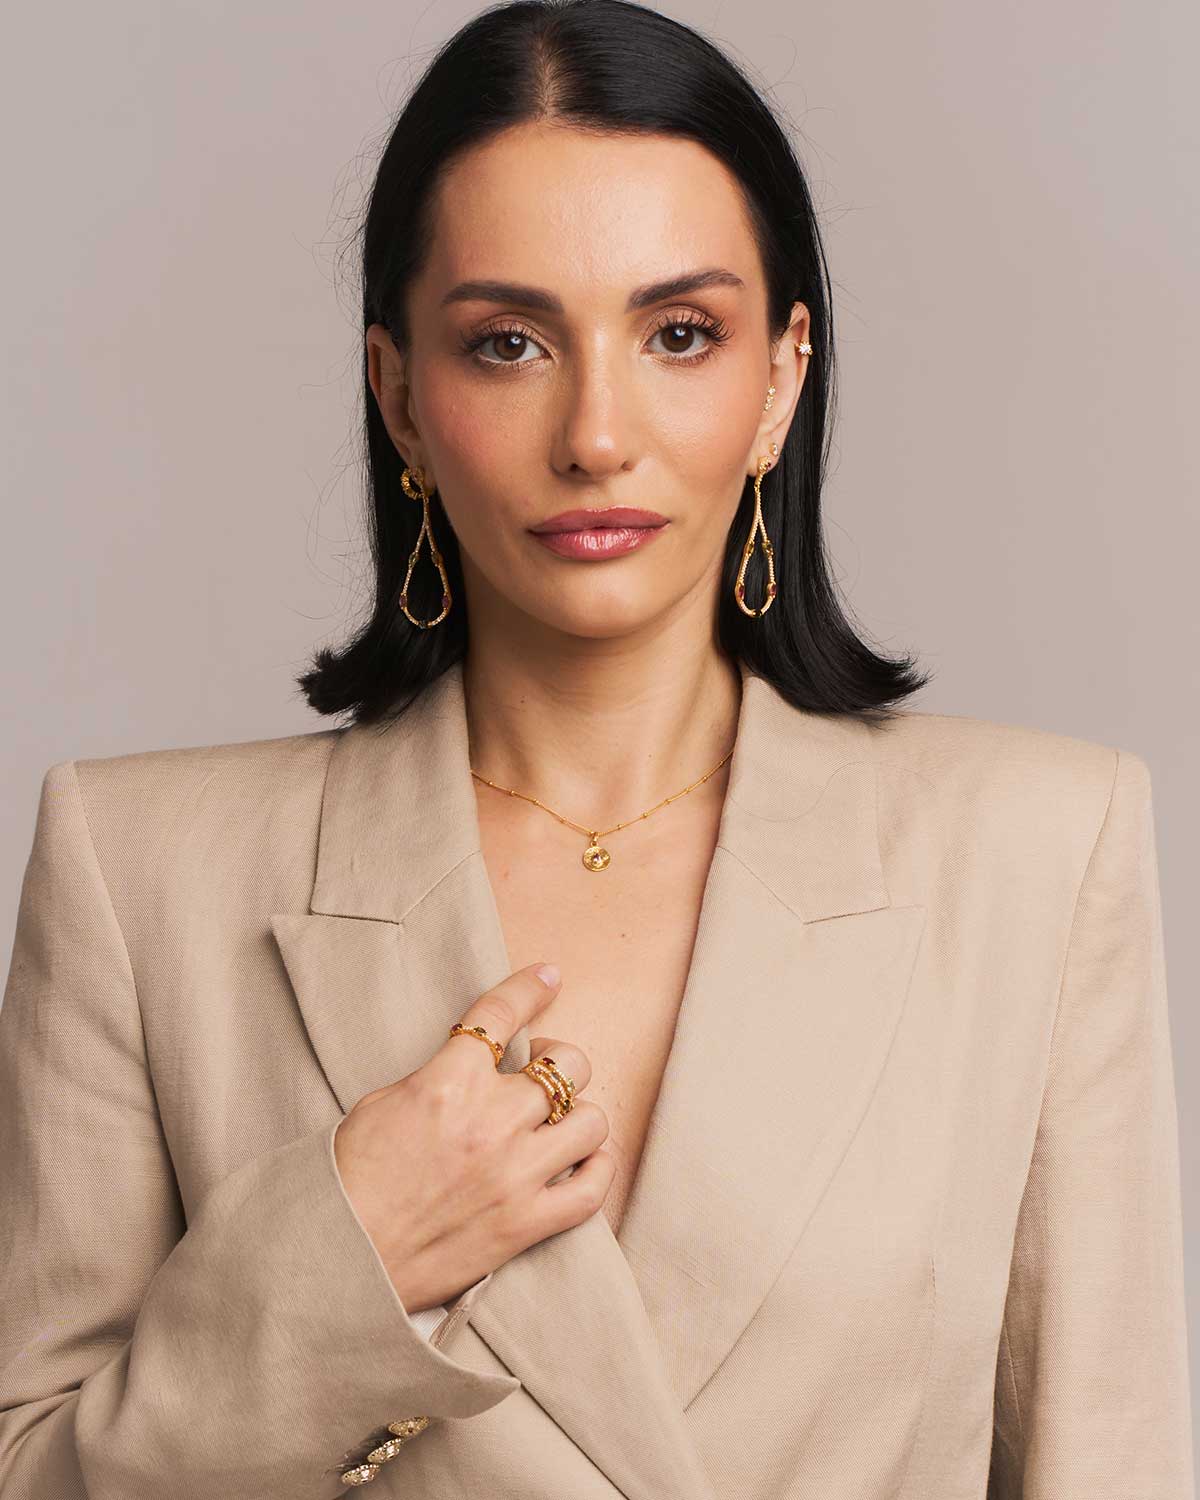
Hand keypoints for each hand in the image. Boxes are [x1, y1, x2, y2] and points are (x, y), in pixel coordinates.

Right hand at [333, 962, 614, 1314]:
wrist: (340, 1259)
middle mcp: (491, 1120)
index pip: (502, 1013)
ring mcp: (515, 1174)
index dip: (531, 987)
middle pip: (566, 1064)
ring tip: (558, 1123)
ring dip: (578, 1115)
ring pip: (590, 1121)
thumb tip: (473, 1068)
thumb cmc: (348, 1180)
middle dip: (557, 1060)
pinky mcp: (526, 1224)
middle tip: (538, 1073)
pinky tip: (584, 1162)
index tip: (549, 977)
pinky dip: (597, 1169)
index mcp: (449, 1081)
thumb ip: (438, 1078)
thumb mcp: (382, 1104)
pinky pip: (592, 1189)